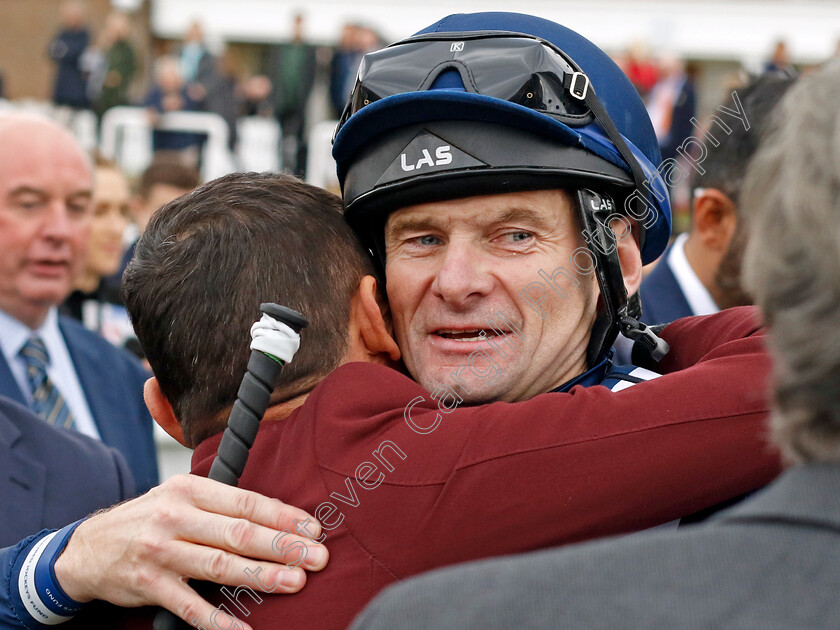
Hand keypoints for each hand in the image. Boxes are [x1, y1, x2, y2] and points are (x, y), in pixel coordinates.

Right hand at [54, 474, 327, 629]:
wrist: (88, 548)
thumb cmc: (149, 518)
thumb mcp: (181, 497)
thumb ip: (222, 505)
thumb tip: (278, 518)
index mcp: (189, 490)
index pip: (246, 502)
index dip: (282, 516)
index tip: (313, 529)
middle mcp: (175, 517)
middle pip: (239, 533)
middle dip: (283, 546)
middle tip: (316, 556)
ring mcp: (161, 552)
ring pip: (220, 566)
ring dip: (262, 576)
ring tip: (294, 582)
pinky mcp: (149, 585)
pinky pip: (190, 608)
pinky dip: (219, 622)